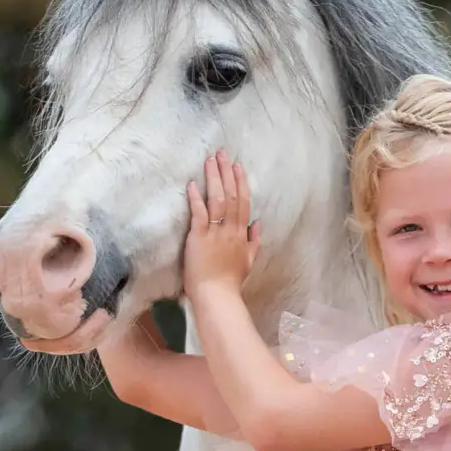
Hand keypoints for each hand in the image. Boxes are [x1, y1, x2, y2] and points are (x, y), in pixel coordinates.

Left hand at [182, 150, 260, 299]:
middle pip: (231, 195)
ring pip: (218, 199)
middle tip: (222, 153)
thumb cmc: (230, 282)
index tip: (237, 166)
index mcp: (241, 234)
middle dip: (226, 172)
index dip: (240, 182)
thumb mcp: (248, 262)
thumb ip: (254, 242)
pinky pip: (199, 214)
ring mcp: (215, 233)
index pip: (243, 202)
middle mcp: (231, 230)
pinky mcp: (199, 238)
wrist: (218, 297)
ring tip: (210, 160)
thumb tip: (257, 225)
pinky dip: (196, 198)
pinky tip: (193, 183)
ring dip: (214, 178)